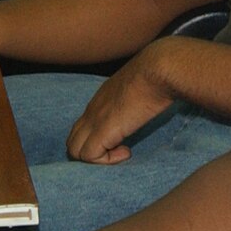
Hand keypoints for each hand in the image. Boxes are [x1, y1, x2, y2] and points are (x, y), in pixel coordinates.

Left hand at [66, 45, 177, 164]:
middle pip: (73, 141)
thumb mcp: (138, 89)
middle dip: (93, 153)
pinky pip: (89, 156)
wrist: (157, 71)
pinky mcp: (102, 130)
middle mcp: (91, 110)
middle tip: (118, 150)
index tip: (122, 139)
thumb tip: (146, 105)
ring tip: (123, 150)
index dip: (98, 140)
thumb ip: (133, 99)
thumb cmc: (156, 76)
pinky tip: (127, 151)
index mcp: (100, 100)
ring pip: (75, 151)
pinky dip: (107, 160)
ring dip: (98, 159)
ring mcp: (93, 120)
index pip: (82, 127)